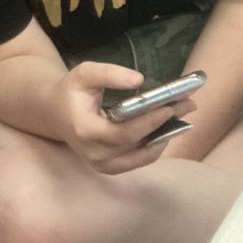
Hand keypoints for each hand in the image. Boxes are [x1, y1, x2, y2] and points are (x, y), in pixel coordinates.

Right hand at [53, 61, 195, 174]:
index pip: (125, 133)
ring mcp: (103, 165)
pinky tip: (167, 126)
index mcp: (85, 131)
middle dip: (166, 123)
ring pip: (145, 155)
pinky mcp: (111, 169)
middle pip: (139, 144)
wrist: (54, 113)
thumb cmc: (71, 92)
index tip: (171, 105)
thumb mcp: (84, 74)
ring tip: (183, 113)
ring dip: (167, 135)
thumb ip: (108, 74)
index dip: (150, 121)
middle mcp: (95, 154)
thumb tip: (139, 80)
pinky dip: (157, 143)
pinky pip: (142, 159)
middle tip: (188, 104)